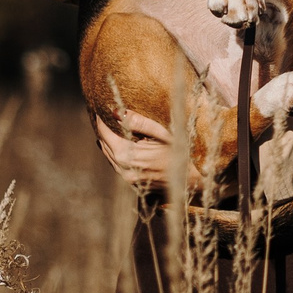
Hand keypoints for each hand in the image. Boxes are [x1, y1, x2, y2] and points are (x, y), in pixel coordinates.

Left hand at [94, 107, 249, 186]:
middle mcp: (125, 170)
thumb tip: (116, 112)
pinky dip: (116, 152)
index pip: (106, 135)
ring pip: (109, 156)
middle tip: (104, 115)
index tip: (99, 108)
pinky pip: (117, 165)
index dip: (101, 121)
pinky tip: (122, 142)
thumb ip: (139, 122)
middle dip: (103, 130)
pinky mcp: (133, 184)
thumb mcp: (163, 133)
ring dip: (108, 141)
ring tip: (110, 126)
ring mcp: (128, 179)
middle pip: (104, 146)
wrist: (193, 180)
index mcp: (130, 156)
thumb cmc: (182, 153)